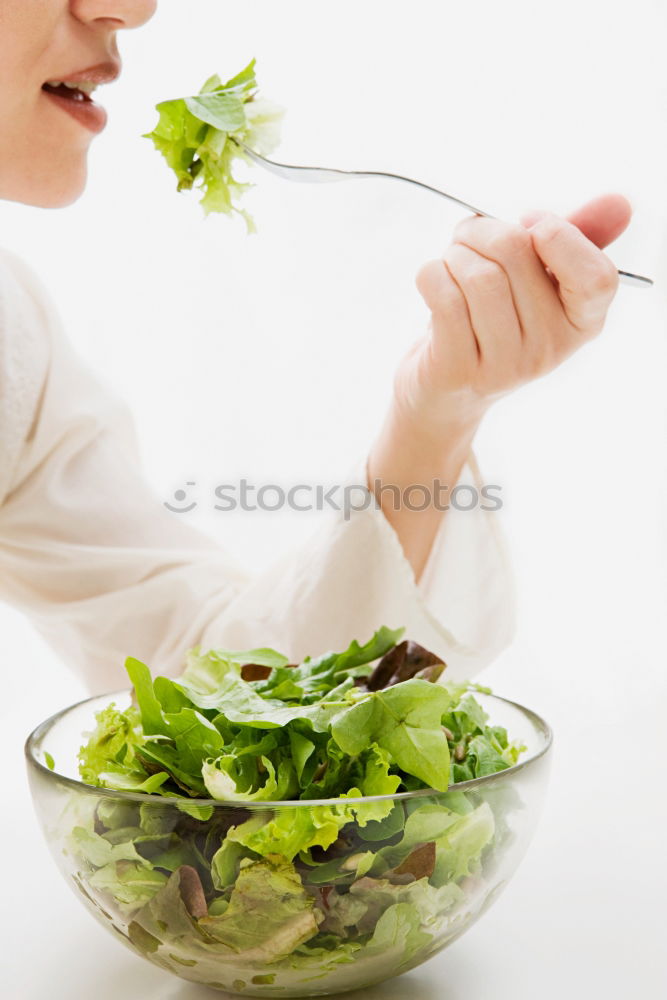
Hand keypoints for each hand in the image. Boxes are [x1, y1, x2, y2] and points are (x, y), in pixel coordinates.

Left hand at [396, 193, 631, 439]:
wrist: (446, 389)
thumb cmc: (493, 319)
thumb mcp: (539, 279)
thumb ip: (578, 237)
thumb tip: (620, 202)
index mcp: (582, 323)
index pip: (597, 278)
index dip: (560, 235)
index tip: (530, 223)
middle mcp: (550, 348)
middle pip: (516, 252)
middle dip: (482, 230)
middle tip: (468, 237)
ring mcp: (506, 365)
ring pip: (479, 274)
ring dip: (454, 253)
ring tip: (451, 263)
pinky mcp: (460, 370)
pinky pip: (444, 297)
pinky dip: (431, 275)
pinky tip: (434, 282)